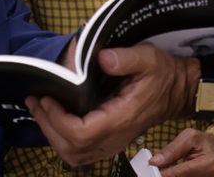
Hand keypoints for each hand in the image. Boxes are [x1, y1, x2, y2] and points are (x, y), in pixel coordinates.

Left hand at [26, 45, 193, 165]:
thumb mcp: (148, 58)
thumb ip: (126, 58)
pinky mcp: (109, 141)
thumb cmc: (163, 75)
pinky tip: (55, 118)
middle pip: (72, 148)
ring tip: (40, 109)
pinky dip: (62, 139)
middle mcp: (115, 136)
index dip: (59, 120)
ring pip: (73, 154)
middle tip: (35, 101)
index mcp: (121, 118)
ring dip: (52, 134)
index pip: (82, 133)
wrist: (177, 90)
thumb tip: (102, 58)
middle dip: (48, 126)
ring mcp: (112, 142)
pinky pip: (80, 151)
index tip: (47, 98)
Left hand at [150, 128, 213, 176]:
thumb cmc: (207, 143)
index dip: (163, 173)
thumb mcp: (190, 137)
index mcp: (209, 164)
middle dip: (167, 175)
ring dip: (173, 175)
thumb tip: (155, 161)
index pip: (179, 173)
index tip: (151, 172)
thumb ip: (172, 149)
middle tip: (156, 172)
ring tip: (166, 170)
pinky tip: (174, 173)